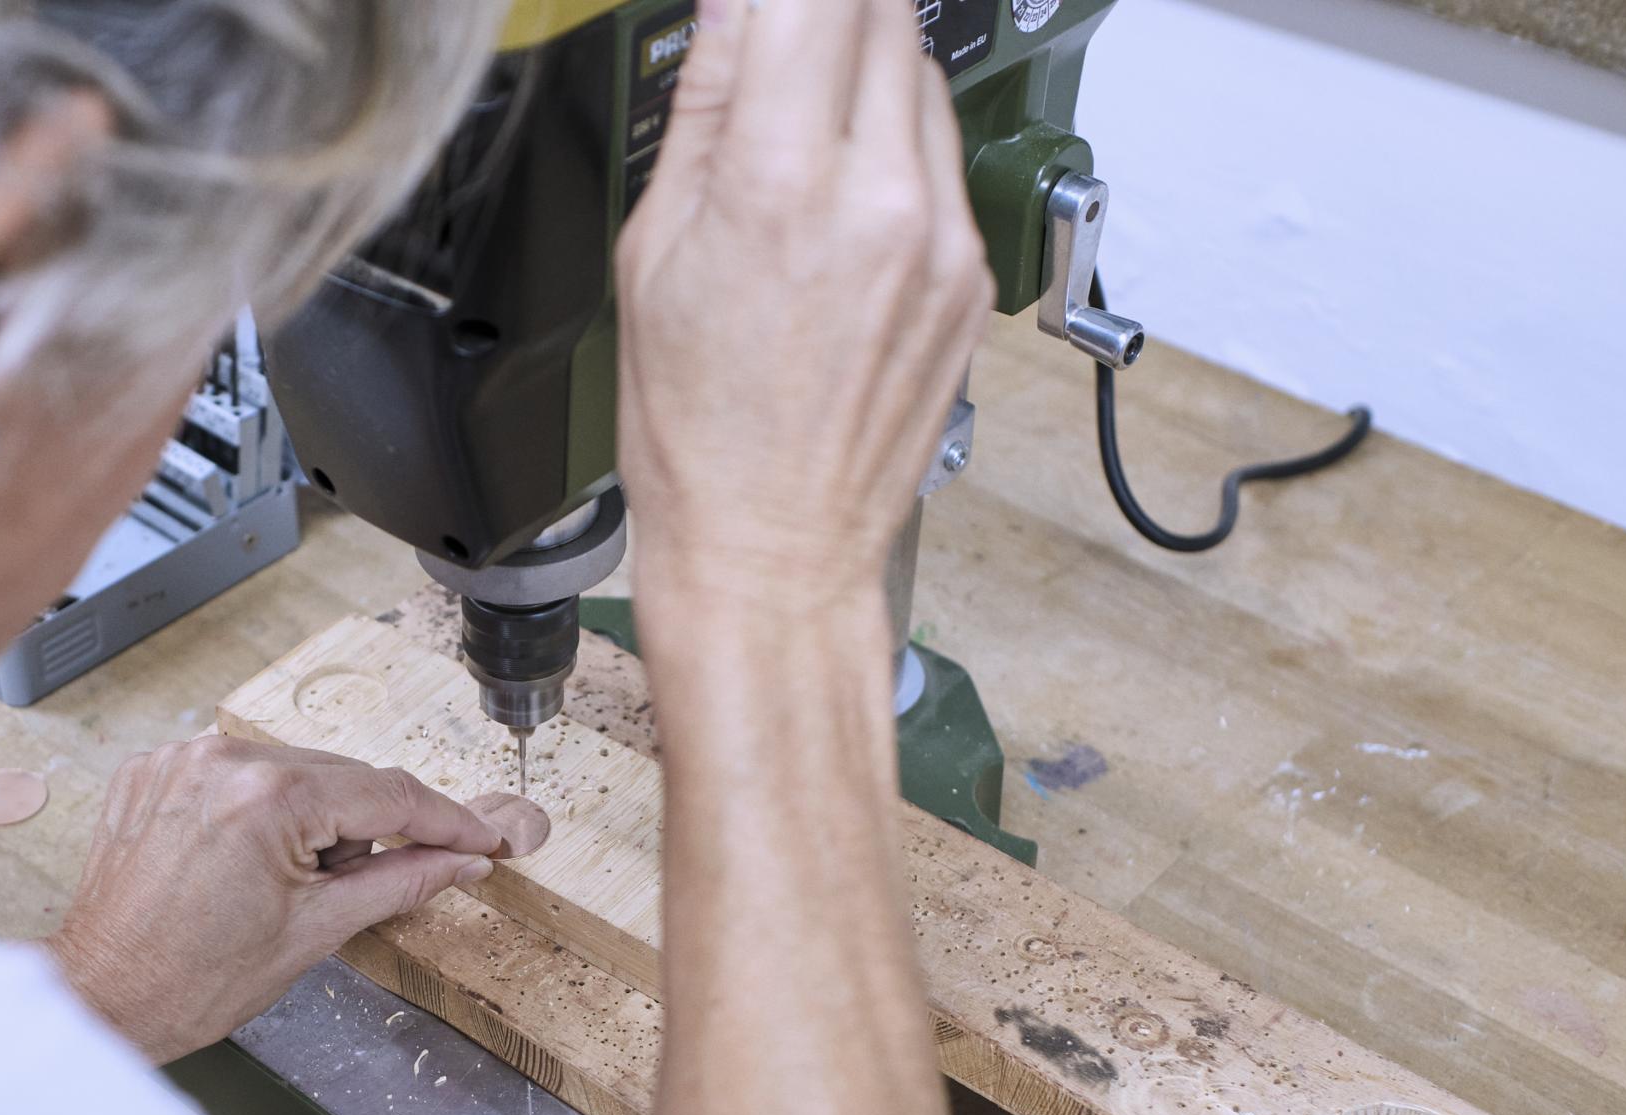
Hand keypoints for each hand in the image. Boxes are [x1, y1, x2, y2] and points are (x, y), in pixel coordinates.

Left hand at [49, 735, 549, 1061]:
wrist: (102, 997)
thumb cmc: (191, 980)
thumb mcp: (316, 931)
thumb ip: (398, 881)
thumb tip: (460, 861)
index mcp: (267, 798)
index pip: (386, 794)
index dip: (444, 821)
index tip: (480, 839)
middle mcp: (220, 761)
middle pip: (337, 776)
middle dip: (367, 827)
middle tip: (361, 884)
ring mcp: (179, 760)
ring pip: (288, 771)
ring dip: (310, 817)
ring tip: (285, 883)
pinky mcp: (151, 770)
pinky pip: (234, 774)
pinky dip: (257, 809)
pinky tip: (245, 862)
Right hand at [615, 0, 993, 625]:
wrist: (773, 549)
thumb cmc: (697, 432)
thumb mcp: (654, 253)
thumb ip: (707, 108)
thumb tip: (730, 8)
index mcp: (783, 185)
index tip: (761, 3)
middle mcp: (883, 198)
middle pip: (881, 10)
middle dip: (823, 8)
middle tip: (779, 40)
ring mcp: (942, 235)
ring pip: (919, 72)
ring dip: (862, 68)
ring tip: (800, 137)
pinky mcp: (971, 271)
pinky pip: (942, 155)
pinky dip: (895, 145)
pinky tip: (840, 203)